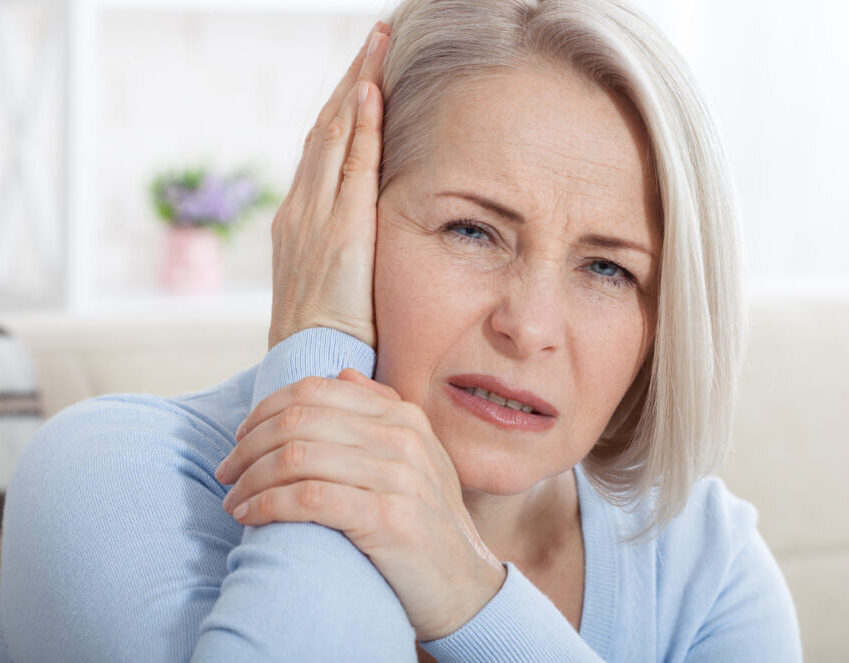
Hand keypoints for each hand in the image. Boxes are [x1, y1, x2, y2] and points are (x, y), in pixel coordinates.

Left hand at [213, 369, 507, 641]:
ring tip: (233, 501)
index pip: (315, 391)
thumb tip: (342, 375)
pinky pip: (308, 498)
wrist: (465, 585)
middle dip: (249, 446)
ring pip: (297, 457)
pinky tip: (251, 517)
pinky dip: (267, 505)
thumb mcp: (417, 458)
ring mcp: (399, 476)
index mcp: (403, 416)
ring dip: (251, 479)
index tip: (240, 438)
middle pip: (299, 420)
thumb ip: (381, 413)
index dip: (265, 410)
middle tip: (226, 472)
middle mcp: (403, 438)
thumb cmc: (427, 522)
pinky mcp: (388, 518)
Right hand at [267, 21, 389, 350]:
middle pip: (326, 129)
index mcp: (299, 220)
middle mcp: (301, 208)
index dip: (343, 110)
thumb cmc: (325, 337)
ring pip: (335, 135)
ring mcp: (316, 215)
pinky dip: (359, 125)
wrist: (306, 367)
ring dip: (357, 86)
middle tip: (373, 41)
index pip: (322, 149)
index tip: (364, 77)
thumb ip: (345, 254)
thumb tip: (367, 245)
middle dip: (350, 82)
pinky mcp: (340, 230)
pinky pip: (350, 165)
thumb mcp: (332, 285)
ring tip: (377, 45)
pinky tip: (372, 90)